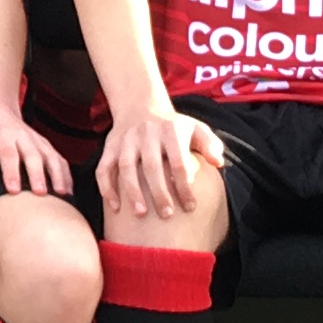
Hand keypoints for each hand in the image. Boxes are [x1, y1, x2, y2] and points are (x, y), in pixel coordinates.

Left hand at [0, 87, 69, 196]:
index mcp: (1, 134)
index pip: (8, 153)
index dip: (11, 172)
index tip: (13, 191)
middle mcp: (22, 135)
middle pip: (33, 155)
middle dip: (38, 175)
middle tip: (40, 194)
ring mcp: (37, 139)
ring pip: (51, 156)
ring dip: (57, 175)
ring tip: (61, 195)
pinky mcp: (45, 144)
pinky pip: (59, 158)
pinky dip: (65, 174)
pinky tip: (68, 191)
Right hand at [97, 101, 224, 222]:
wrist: (141, 106)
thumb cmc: (174, 126)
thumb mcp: (196, 128)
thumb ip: (210, 144)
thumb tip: (218, 163)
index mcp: (170, 130)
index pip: (178, 162)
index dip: (184, 186)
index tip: (190, 207)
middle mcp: (147, 133)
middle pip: (152, 166)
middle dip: (159, 193)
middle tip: (167, 215)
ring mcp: (126, 140)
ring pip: (126, 167)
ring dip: (132, 192)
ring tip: (141, 214)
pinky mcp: (110, 146)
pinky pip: (104, 168)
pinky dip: (107, 187)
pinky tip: (115, 207)